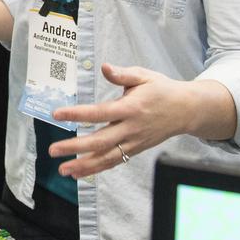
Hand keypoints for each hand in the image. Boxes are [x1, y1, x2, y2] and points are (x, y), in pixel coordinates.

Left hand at [46, 63, 193, 177]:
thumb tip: (104, 67)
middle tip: (53, 150)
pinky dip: (97, 169)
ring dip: (84, 165)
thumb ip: (122, 74)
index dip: (77, 114)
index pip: (100, 112)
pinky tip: (80, 172)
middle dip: (75, 147)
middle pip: (100, 141)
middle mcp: (131, 128)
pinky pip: (115, 161)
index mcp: (131, 108)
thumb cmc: (162, 90)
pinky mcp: (136, 150)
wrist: (187, 110)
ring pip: (107, 158)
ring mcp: (134, 142)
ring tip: (63, 169)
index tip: (57, 114)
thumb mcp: (144, 76)